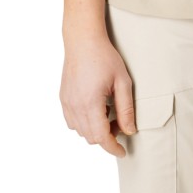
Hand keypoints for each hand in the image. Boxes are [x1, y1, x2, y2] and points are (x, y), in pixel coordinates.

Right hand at [60, 32, 136, 155]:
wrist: (83, 41)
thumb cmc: (104, 58)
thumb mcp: (123, 83)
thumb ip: (126, 109)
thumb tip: (129, 131)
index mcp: (90, 103)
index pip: (101, 137)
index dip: (113, 148)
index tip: (123, 152)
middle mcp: (75, 106)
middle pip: (90, 137)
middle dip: (107, 137)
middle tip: (120, 123)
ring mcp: (67, 103)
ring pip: (80, 131)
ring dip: (95, 129)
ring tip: (108, 112)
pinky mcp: (63, 99)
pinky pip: (72, 121)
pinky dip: (85, 122)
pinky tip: (96, 109)